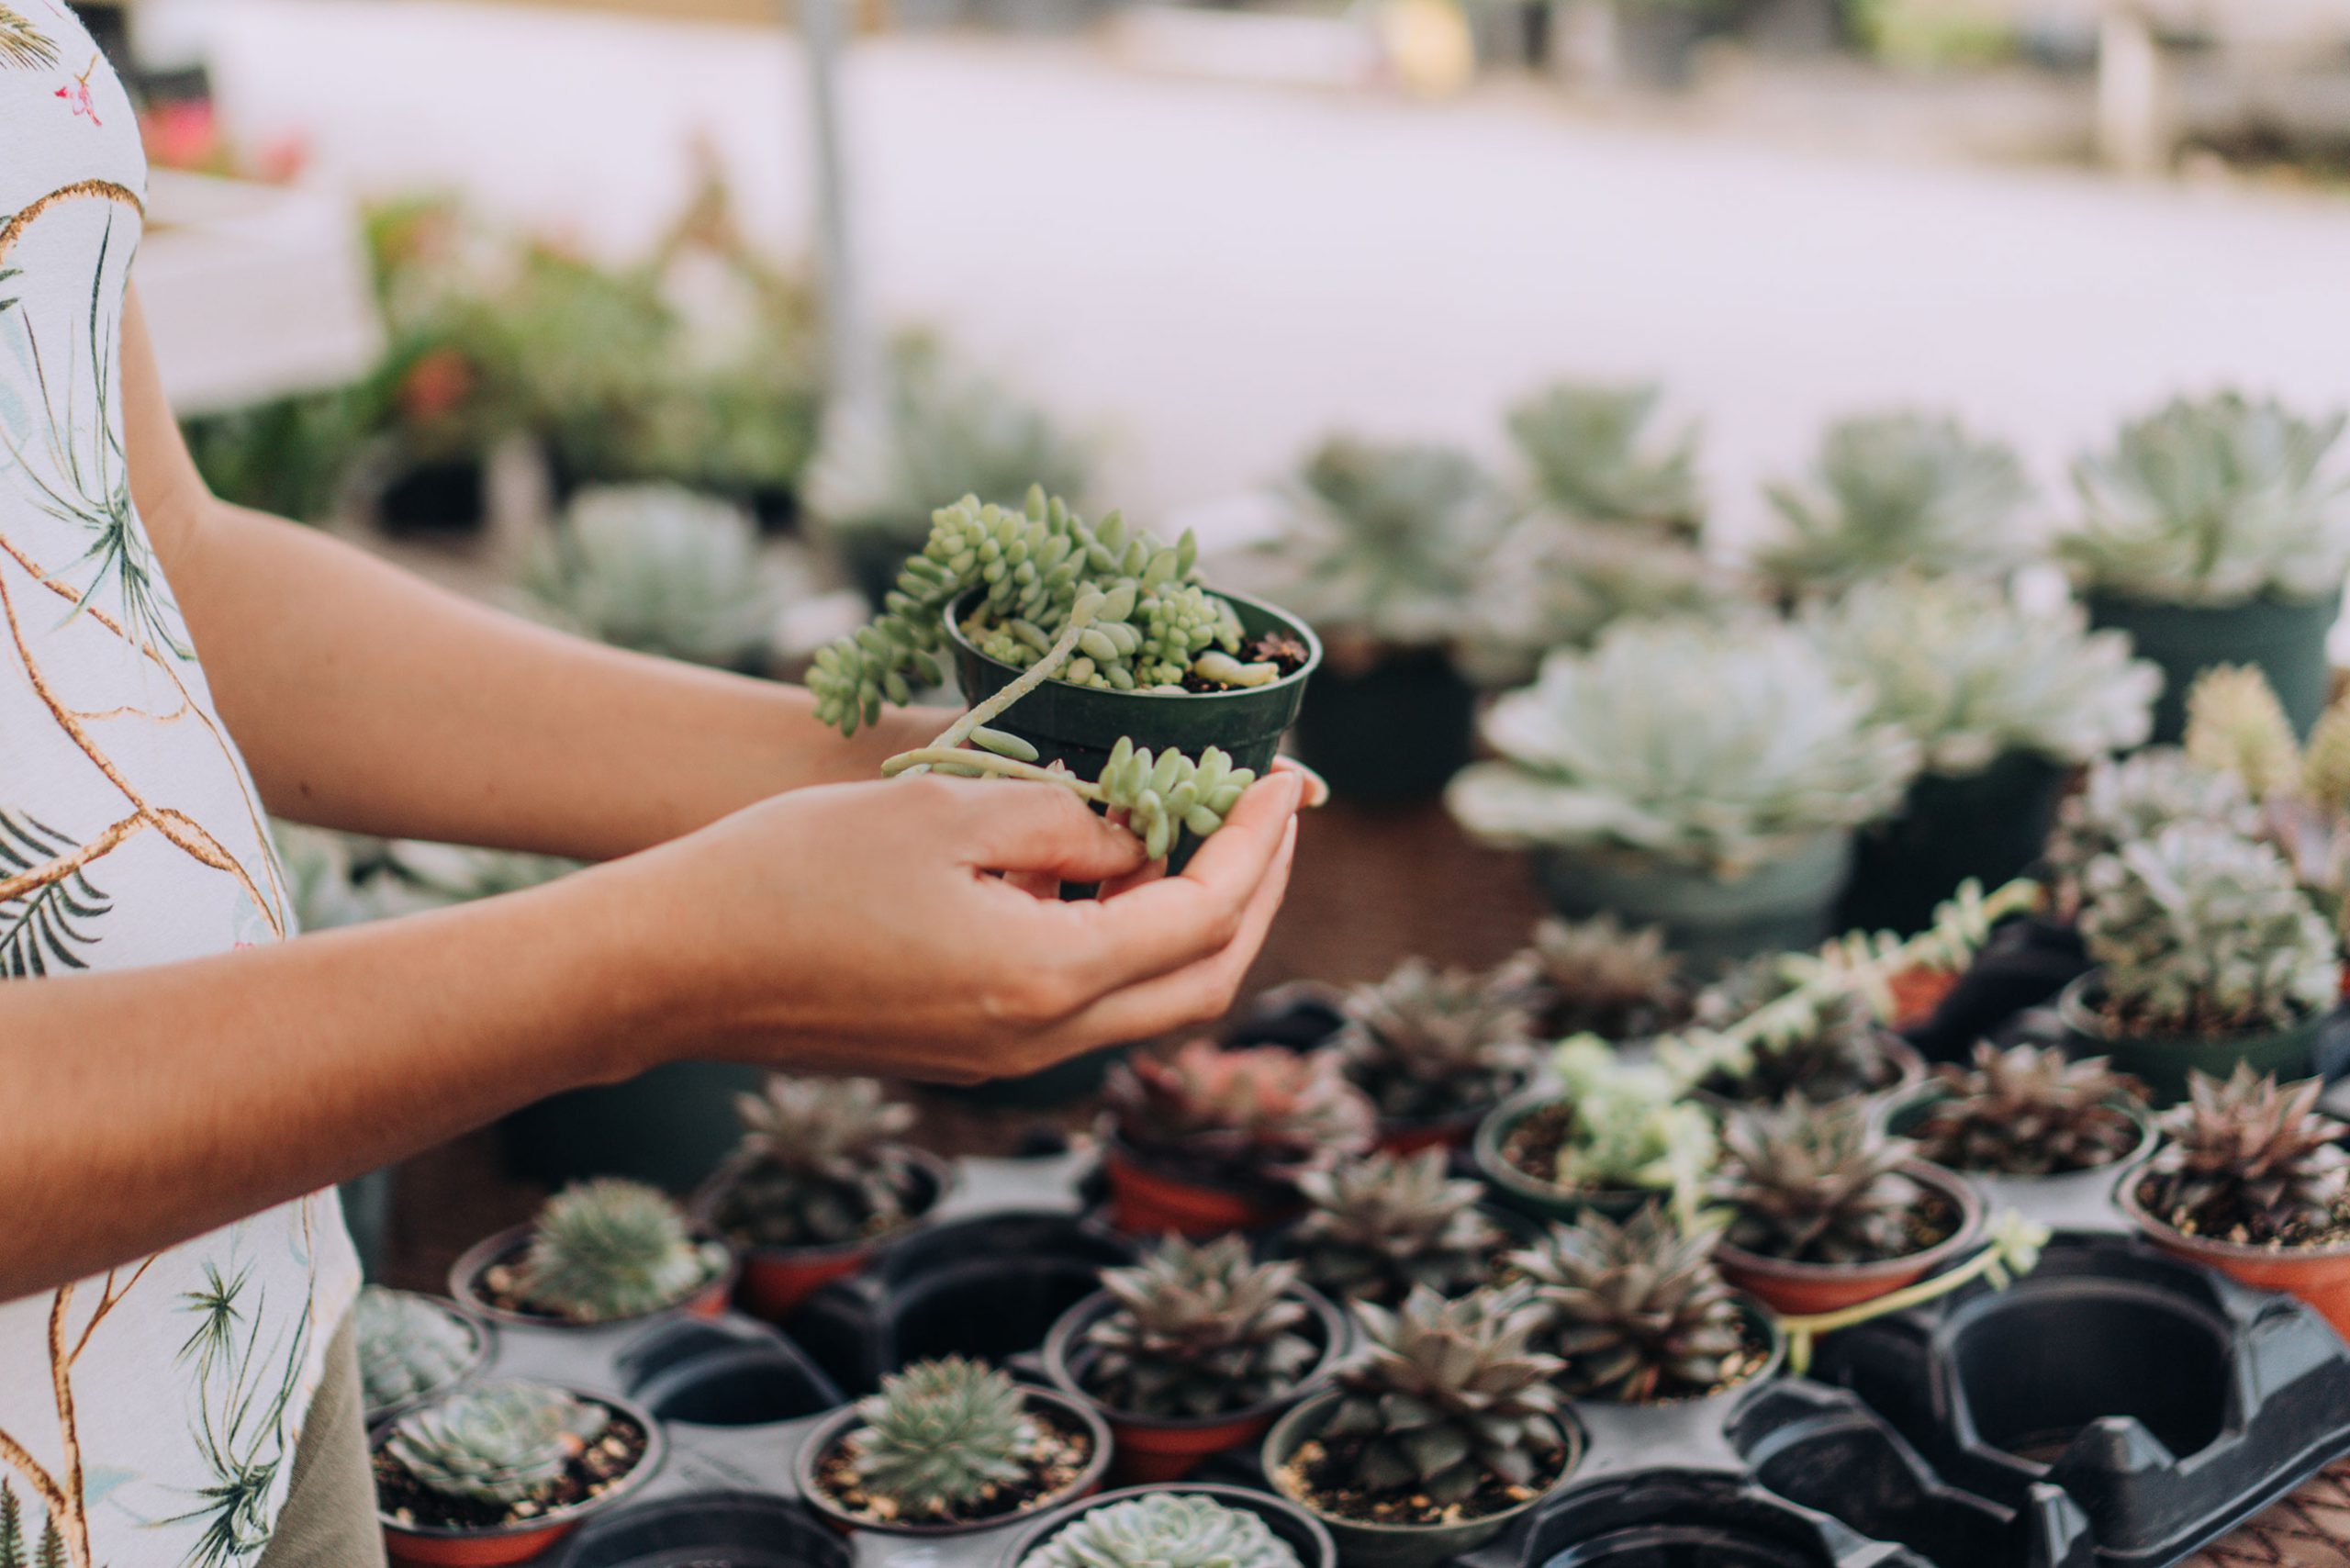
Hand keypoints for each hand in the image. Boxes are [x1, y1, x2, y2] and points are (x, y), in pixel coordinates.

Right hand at [596, 766, 1307, 1082]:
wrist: (673, 965)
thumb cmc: (796, 870)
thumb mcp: (949, 812)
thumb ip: (1069, 818)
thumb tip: (1145, 829)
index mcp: (1047, 980)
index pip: (1206, 916)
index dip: (1260, 843)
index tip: (1286, 776)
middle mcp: (1040, 1042)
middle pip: (1202, 981)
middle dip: (1254, 891)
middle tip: (1267, 810)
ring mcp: (1002, 1058)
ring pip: (1147, 998)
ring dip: (1190, 916)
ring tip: (1190, 822)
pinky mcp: (965, 1050)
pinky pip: (1083, 1001)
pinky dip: (1122, 937)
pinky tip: (1104, 867)